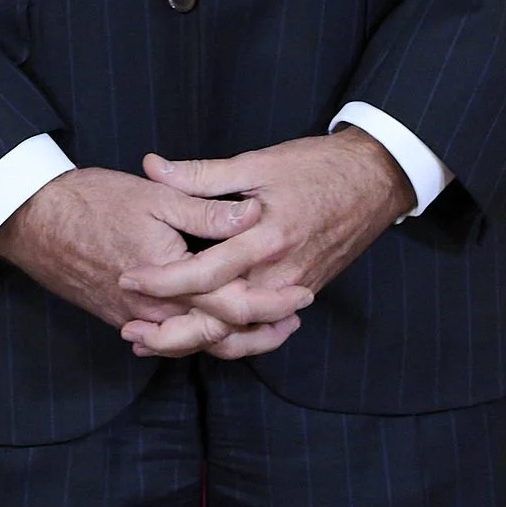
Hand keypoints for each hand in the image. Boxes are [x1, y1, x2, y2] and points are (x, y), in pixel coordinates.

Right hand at [0, 164, 300, 359]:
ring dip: (231, 339)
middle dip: (259, 330)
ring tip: (265, 330)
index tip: (301, 294)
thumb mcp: (156, 196)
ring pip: (191, 342)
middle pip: (217, 334)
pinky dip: (194, 339)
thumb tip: (253, 214)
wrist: (32, 219)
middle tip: (294, 320)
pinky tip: (212, 330)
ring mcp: (133, 317)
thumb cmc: (91, 201)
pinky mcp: (119, 317)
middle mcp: (153, 307)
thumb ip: (207, 211)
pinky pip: (165, 339)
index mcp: (168, 276)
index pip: (231, 305)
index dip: (271, 303)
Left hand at [119, 129, 412, 356]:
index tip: (130, 279)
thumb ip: (202, 175)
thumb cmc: (318, 167)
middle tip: (131, 334)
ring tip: (153, 343)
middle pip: (222, 320)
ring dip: (197, 343)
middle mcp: (281, 273)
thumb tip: (153, 168)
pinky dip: (230, 340)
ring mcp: (294, 288)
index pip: (206, 272)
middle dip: (173, 334)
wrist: (376, 180)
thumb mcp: (258, 163)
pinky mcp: (302, 293)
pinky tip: (200, 337)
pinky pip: (261, 329)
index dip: (164, 280)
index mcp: (267, 237)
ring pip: (241, 333)